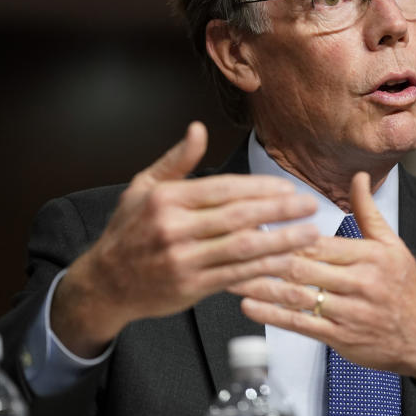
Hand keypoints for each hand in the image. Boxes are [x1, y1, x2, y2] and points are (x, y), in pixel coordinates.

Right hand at [52, 121, 318, 356]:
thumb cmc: (128, 230)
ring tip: (309, 234)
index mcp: (166, 199)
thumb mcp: (144, 187)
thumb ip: (176, 160)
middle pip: (237, 217)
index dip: (259, 188)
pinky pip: (235, 275)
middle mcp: (173, 229)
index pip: (223, 189)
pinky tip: (286, 261)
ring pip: (242, 249)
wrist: (105, 282)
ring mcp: (182, 260)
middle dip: (279, 211)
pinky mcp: (190, 287)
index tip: (287, 187)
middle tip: (309, 205)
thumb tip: (199, 129)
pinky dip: (264, 269)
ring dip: (281, 241)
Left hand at [231, 171, 415, 378]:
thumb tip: (359, 176)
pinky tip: (249, 305)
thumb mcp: (394, 245)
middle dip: (265, 255)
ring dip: (260, 286)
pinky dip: (273, 315)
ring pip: (297, 296)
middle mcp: (358, 283)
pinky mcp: (340, 337)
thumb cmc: (408, 290)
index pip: (318, 241)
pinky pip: (302, 324)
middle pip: (303, 266)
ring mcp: (348, 312)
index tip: (257, 221)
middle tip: (233, 244)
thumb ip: (369, 211)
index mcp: (369, 256)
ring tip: (230, 274)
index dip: (285, 231)